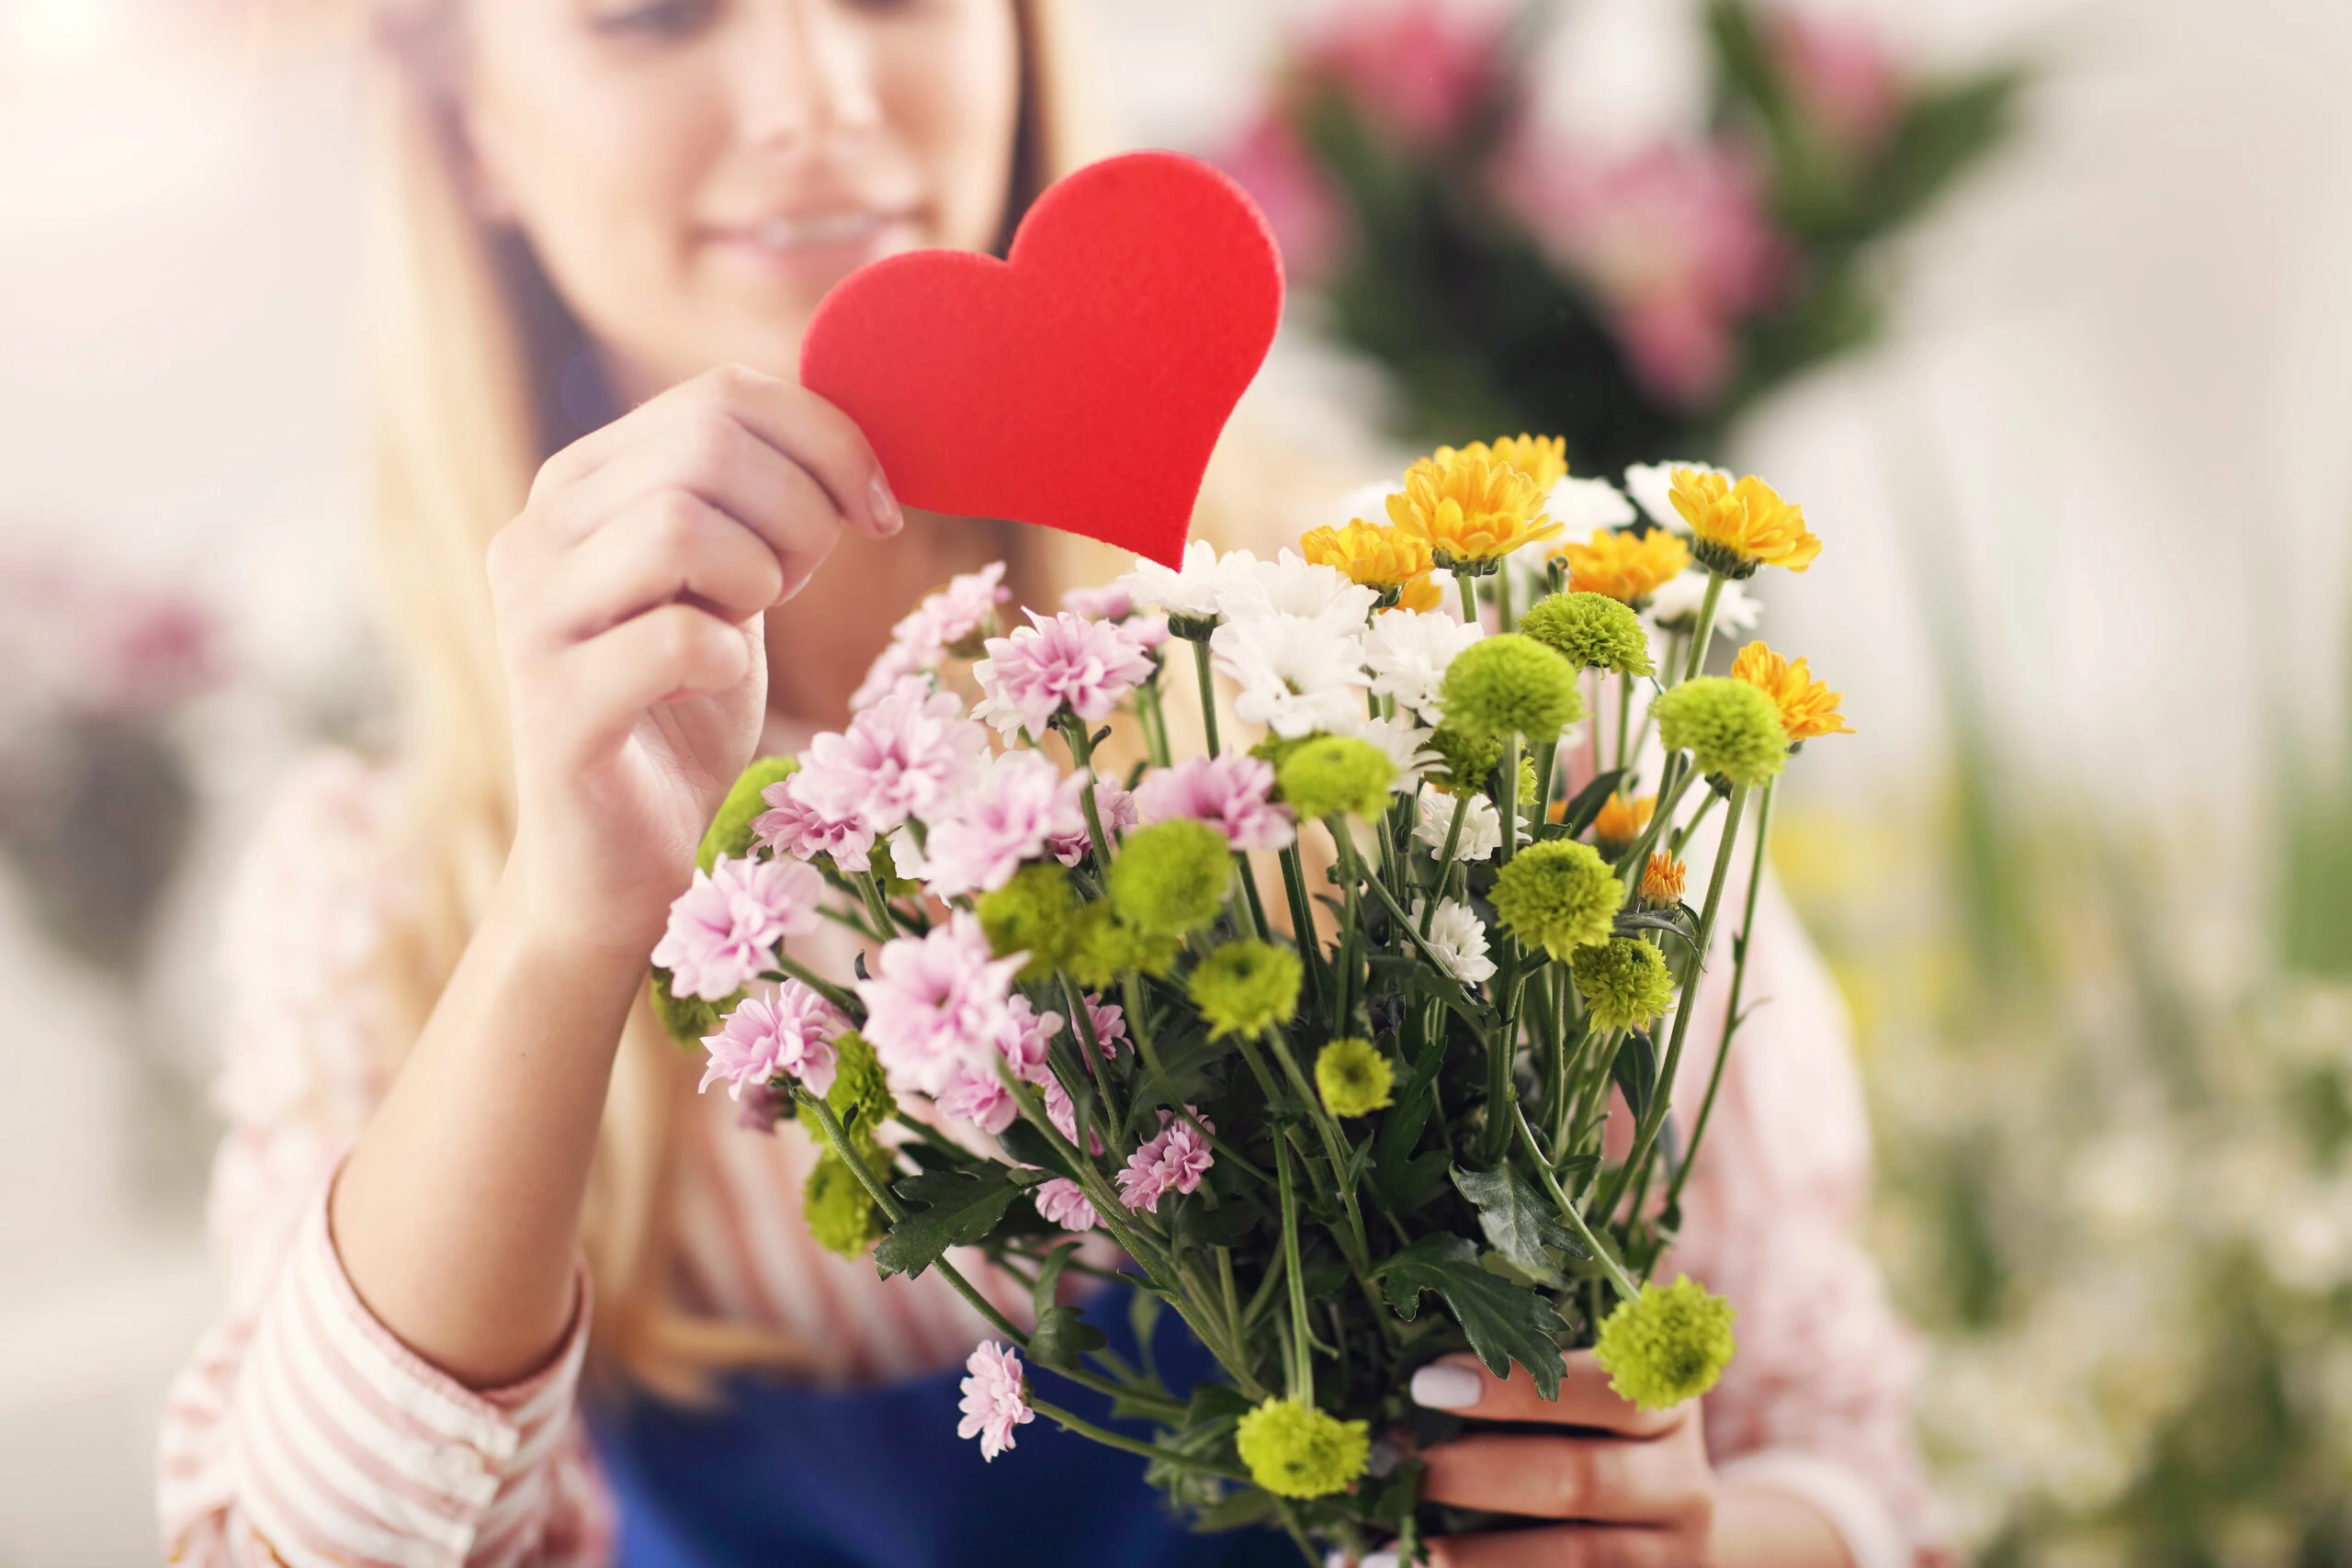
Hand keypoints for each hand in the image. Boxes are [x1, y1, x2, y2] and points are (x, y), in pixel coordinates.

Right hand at [485, 363, 896, 951]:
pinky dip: (728, 660)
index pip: (721, 393)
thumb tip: (859, 432)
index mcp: (581, 484)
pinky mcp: (551, 707)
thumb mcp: (729, 581)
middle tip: (801, 586)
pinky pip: (676, 638)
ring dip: (760, 577)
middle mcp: (536, 533)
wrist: (620, 860)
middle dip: (801, 512)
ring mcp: (529, 619)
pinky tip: (715, 685)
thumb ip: (758, 499)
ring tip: (749, 627)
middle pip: (707, 444)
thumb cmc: (685, 713)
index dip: (828, 440)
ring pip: (680, 524)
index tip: (879, 511)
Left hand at [1387, 1353, 1715, 1567]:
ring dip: (1467, 1559)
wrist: (1688, 1527)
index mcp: (1668, 1406)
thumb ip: (1545, 1335)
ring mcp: (1665, 1559)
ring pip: (1570, 1559)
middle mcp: (1678, 1487)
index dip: (1518, 1388)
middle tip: (1388, 1461)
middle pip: (1577, 1480)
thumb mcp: (1611, 1376)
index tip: (1427, 1382)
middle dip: (1472, 1473)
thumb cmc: (1615, 1429)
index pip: (1605, 1391)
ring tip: (1379, 1549)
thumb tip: (1444, 1283)